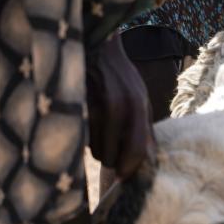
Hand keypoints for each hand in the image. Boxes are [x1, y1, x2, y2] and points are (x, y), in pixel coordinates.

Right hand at [86, 34, 155, 179]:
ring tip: (100, 130)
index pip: (136, 151)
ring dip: (97, 149)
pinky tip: (89, 122)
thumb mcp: (140, 98)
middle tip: (111, 148)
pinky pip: (81, 140)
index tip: (124, 176)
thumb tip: (149, 159)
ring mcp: (93, 108)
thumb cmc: (121, 76)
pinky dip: (85, 139)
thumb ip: (146, 128)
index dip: (129, 169)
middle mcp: (116, 108)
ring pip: (94, 151)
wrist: (94, 47)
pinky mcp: (74, 108)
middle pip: (110, 157)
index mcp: (137, 106)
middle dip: (111, 159)